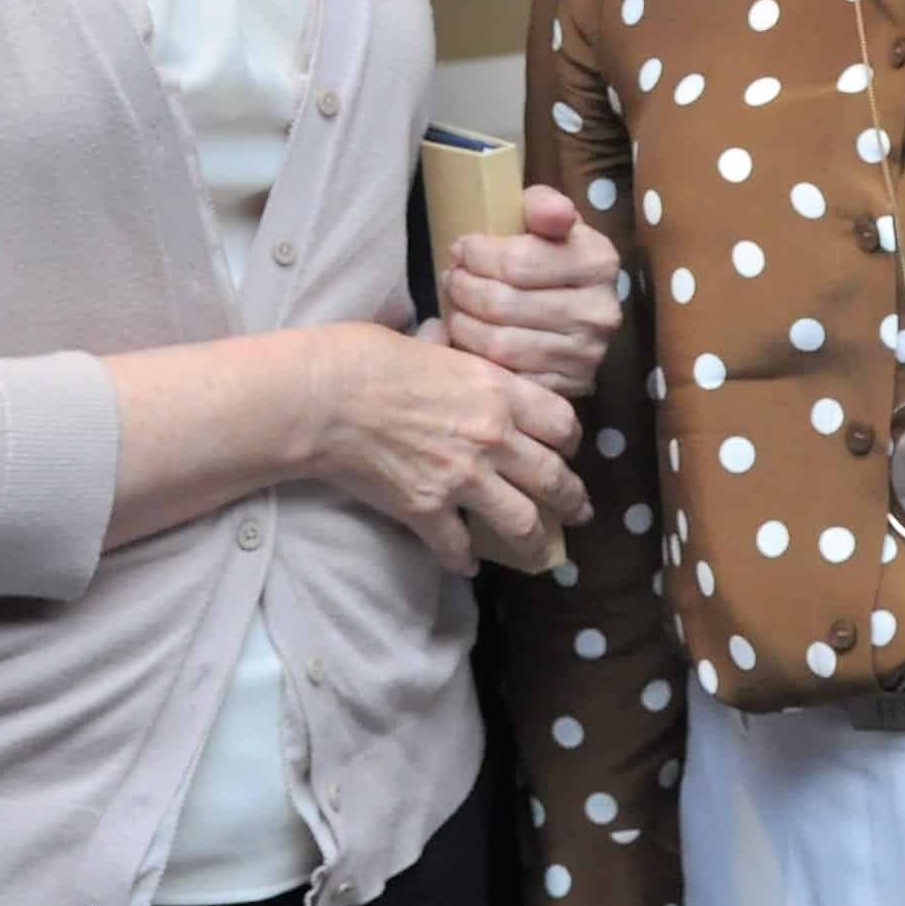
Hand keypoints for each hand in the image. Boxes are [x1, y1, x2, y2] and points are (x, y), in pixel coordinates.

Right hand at [303, 322, 586, 576]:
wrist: (325, 398)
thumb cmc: (368, 357)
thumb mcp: (429, 343)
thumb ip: (451, 352)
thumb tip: (442, 340)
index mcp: (497, 390)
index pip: (561, 423)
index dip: (571, 440)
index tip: (568, 450)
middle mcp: (493, 437)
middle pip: (553, 477)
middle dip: (571, 499)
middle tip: (579, 510)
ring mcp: (463, 478)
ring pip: (522, 520)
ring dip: (535, 540)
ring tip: (542, 551)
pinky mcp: (427, 510)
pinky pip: (458, 546)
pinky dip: (465, 560)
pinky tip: (468, 566)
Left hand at [444, 186, 624, 397]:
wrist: (573, 307)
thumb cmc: (547, 254)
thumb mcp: (545, 218)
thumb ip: (543, 205)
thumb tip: (553, 215)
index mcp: (599, 261)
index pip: (517, 261)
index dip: (477, 254)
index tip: (461, 249)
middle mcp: (601, 312)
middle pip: (503, 305)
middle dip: (464, 288)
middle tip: (451, 278)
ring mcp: (587, 356)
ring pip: (499, 344)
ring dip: (463, 323)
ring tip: (456, 306)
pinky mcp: (568, 388)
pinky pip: (506, 378)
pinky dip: (478, 359)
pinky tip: (471, 339)